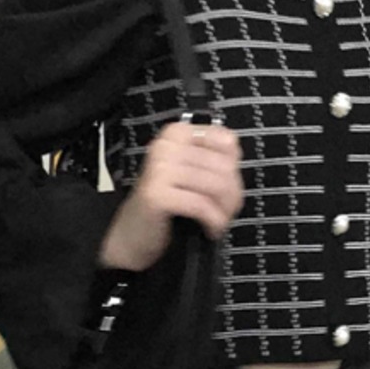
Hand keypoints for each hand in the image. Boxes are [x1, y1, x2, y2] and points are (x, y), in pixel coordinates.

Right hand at [97, 119, 242, 272]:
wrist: (133, 235)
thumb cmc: (165, 205)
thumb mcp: (191, 174)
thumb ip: (214, 160)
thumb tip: (236, 157)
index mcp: (176, 133)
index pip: (227, 142)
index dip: (235, 169)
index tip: (229, 189)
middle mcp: (166, 145)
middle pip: (224, 166)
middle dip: (232, 195)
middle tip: (225, 213)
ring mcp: (159, 168)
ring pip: (216, 185)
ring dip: (224, 210)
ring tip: (218, 222)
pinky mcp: (156, 194)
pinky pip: (201, 205)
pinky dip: (213, 221)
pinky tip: (210, 229)